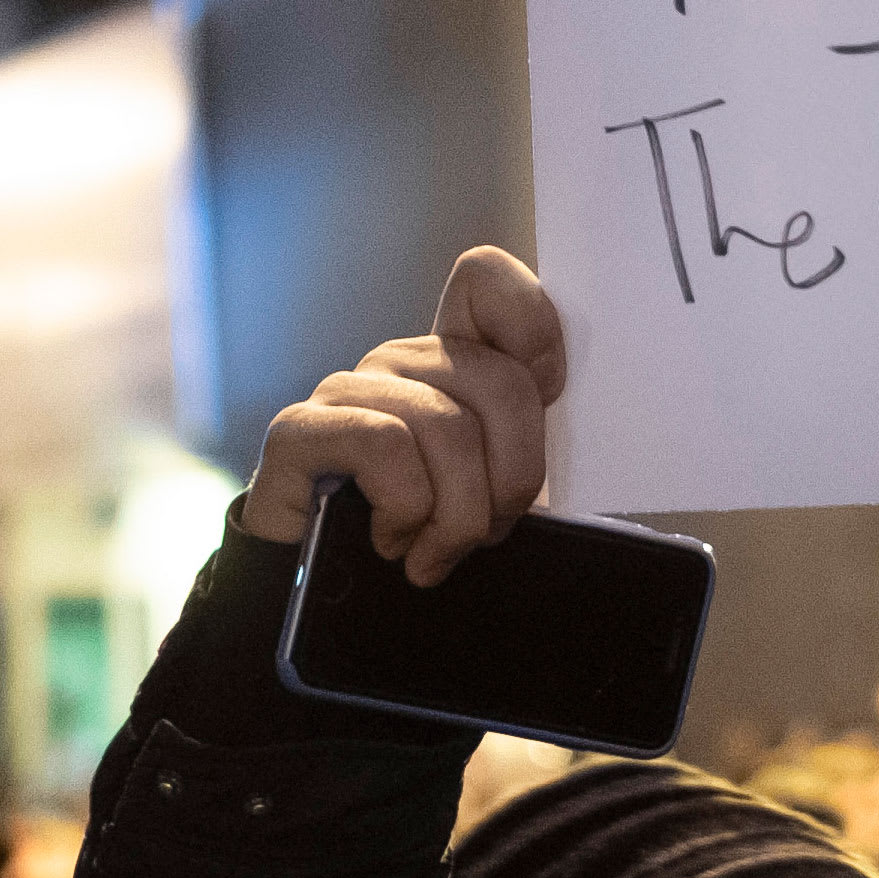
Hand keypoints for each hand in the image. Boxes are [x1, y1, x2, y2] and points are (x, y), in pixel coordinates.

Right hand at [241, 246, 568, 585]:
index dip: (533, 328)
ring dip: (458, 516)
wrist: (322, 599)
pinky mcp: (299, 429)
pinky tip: (392, 542)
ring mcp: (348, 389)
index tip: (548, 397)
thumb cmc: (419, 542)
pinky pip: (385, 446)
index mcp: (453, 364)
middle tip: (487, 533)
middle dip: (514, 479)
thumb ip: (525, 447)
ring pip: (448, 427)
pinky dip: (405, 510)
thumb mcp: (492, 494)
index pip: (484, 278)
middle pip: (503, 382)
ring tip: (436, 553)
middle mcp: (401, 362)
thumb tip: (579, 422)